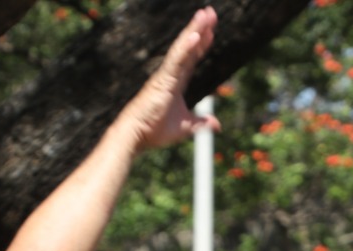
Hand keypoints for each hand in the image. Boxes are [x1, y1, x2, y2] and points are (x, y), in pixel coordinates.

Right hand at [117, 7, 220, 153]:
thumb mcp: (186, 127)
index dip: (202, 45)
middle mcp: (171, 74)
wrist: (136, 135)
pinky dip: (186, 47)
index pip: (191, 59)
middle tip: (211, 13)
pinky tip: (196, 35)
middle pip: (188, 47)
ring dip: (195, 30)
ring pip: (183, 48)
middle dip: (200, 29)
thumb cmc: (155, 130)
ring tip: (205, 14)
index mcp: (176, 82)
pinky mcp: (162, 79)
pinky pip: (176, 60)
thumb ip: (201, 123)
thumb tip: (216, 124)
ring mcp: (166, 74)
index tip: (211, 32)